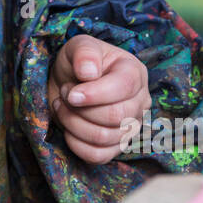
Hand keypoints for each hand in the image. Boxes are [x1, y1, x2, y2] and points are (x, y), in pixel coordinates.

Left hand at [47, 35, 150, 164]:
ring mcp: (131, 126)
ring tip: (62, 106)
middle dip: (80, 108)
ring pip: (104, 138)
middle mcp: (139, 101)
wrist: (69, 81)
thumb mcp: (78, 46)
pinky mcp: (116, 146)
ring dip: (73, 124)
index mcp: (135, 72)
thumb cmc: (78, 63)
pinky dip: (76, 144)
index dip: (95, 94)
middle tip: (64, 95)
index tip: (70, 93)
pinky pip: (98, 156)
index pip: (124, 88)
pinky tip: (68, 128)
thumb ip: (85, 53)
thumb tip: (89, 73)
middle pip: (115, 116)